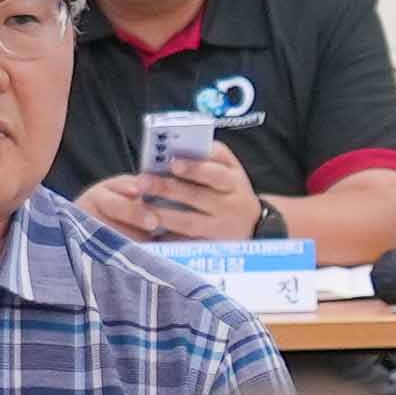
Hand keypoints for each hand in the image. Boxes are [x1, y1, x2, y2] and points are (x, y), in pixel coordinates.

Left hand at [83, 154, 257, 242]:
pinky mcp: (210, 247)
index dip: (194, 168)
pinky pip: (185, 244)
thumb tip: (177, 147)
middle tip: (143, 181)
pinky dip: (167, 237)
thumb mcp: (231, 168)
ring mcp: (221, 229)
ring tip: (141, 206)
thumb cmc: (232, 189)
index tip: (173, 162)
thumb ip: (210, 155)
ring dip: (163, 214)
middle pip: (198, 197)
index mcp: (234, 182)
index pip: (216, 174)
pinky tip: (149, 231)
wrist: (254, 225)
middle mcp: (230, 206)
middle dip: (168, 188)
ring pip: (189, 222)